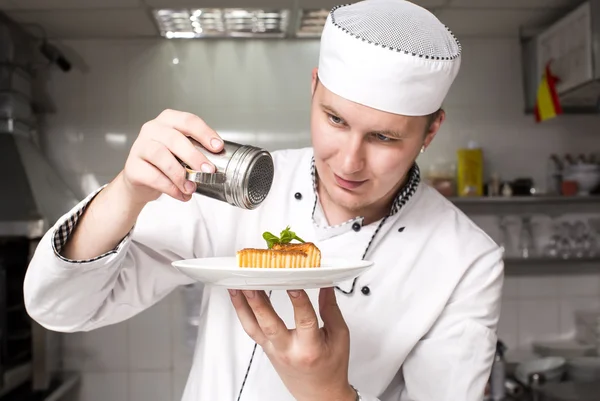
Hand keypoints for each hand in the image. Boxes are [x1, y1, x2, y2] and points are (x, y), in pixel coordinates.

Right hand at [117, 109, 223, 204]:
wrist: (141, 182)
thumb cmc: (166, 163)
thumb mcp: (182, 152)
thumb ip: (197, 152)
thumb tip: (219, 163)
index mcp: (168, 121)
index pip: (188, 121)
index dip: (205, 133)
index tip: (218, 147)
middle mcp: (152, 129)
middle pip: (175, 139)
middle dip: (194, 156)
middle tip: (208, 170)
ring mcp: (140, 147)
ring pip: (161, 156)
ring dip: (180, 174)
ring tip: (192, 187)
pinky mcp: (133, 167)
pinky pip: (153, 176)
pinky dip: (170, 188)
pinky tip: (181, 194)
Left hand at [229, 288, 355, 400]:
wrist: (319, 394)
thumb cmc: (330, 367)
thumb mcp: (339, 337)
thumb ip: (331, 309)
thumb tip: (326, 285)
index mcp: (310, 348)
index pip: (304, 320)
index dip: (298, 300)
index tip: (294, 281)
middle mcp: (288, 350)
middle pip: (270, 325)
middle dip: (259, 302)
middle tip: (252, 282)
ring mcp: (274, 350)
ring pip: (254, 327)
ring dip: (243, 304)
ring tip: (238, 284)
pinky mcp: (266, 349)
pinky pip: (250, 329)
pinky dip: (242, 311)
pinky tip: (238, 296)